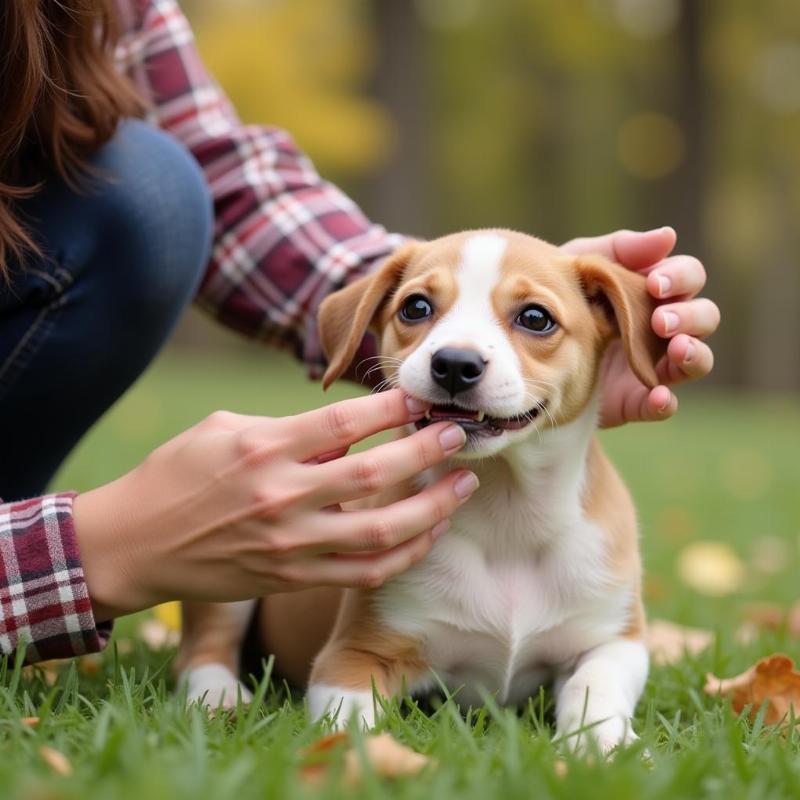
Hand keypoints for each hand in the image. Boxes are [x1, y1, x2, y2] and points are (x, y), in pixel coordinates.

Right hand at [73, 390, 476, 620]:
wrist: (134, 545)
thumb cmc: (177, 473)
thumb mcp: (225, 429)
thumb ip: (289, 429)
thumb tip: (350, 431)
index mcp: (263, 447)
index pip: (344, 422)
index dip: (392, 407)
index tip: (421, 397)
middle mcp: (281, 496)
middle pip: (375, 473)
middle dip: (428, 451)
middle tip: (460, 433)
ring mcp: (290, 544)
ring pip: (381, 531)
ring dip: (432, 506)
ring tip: (463, 483)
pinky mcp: (293, 578)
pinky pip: (364, 572)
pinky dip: (404, 552)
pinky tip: (428, 530)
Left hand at [562, 227, 719, 427]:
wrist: (526, 350)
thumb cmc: (560, 299)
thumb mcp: (579, 269)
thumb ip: (617, 251)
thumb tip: (668, 236)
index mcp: (656, 291)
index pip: (688, 277)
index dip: (680, 278)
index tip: (654, 283)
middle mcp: (665, 328)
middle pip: (704, 317)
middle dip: (688, 316)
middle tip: (660, 320)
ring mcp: (655, 366)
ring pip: (698, 359)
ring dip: (694, 353)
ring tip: (676, 349)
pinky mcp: (638, 400)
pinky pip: (664, 404)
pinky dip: (666, 402)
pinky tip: (658, 396)